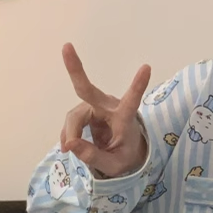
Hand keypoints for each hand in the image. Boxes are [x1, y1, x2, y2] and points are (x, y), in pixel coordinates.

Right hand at [60, 43, 150, 176]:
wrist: (123, 153)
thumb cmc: (125, 156)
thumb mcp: (114, 166)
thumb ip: (94, 156)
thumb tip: (70, 144)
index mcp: (125, 118)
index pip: (132, 102)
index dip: (138, 86)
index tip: (146, 67)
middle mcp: (109, 107)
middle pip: (88, 91)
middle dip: (76, 70)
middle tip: (66, 47)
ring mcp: (96, 106)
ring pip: (74, 116)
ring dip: (70, 133)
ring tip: (70, 150)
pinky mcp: (86, 110)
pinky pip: (71, 121)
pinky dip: (68, 134)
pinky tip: (71, 145)